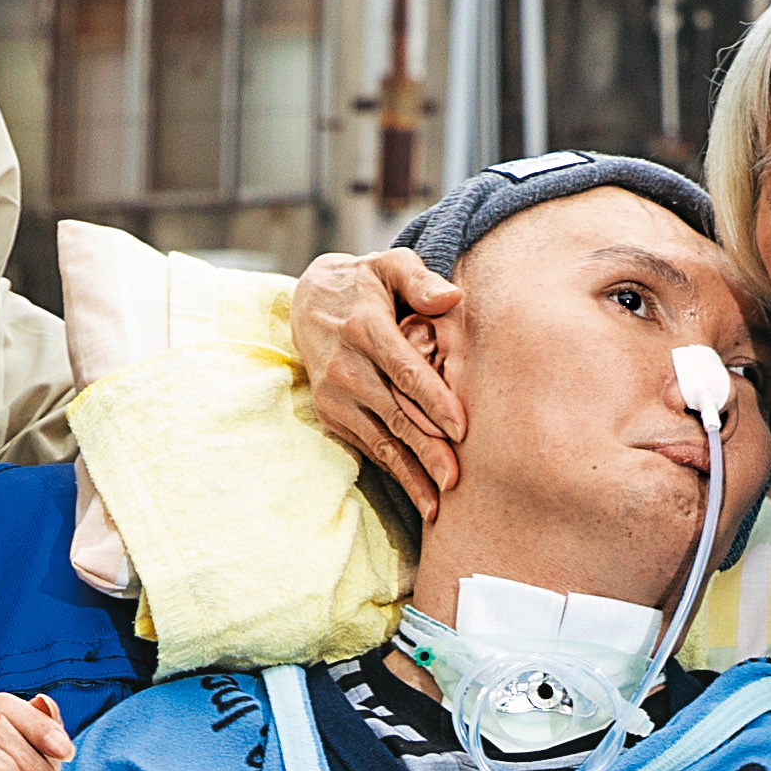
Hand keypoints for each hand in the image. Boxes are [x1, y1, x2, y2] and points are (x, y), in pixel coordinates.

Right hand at [287, 246, 466, 517]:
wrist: (309, 301)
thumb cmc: (366, 283)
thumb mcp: (389, 265)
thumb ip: (420, 279)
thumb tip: (451, 298)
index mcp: (365, 329)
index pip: (404, 371)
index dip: (433, 401)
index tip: (461, 429)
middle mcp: (345, 367)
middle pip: (394, 414)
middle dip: (426, 450)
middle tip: (456, 480)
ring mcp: (334, 395)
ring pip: (380, 439)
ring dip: (410, 473)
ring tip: (438, 505)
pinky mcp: (331, 414)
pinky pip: (368, 446)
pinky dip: (394, 471)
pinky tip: (419, 493)